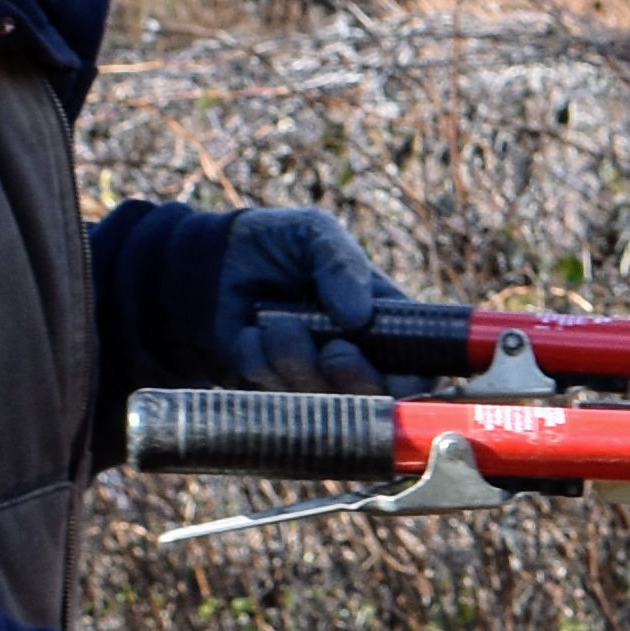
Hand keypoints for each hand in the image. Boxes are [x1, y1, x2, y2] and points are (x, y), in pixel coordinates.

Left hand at [218, 209, 423, 390]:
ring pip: (319, 395)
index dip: (411, 382)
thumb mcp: (313, 234)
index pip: (417, 370)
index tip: (393, 374)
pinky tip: (249, 333)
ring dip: (294, 357)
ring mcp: (313, 376)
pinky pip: (273, 390)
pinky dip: (258, 360)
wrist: (212, 262)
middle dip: (352, 377)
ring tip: (273, 320)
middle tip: (333, 350)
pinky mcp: (273, 387)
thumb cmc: (275, 243)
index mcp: (381, 322)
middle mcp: (353, 355)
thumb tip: (359, 316)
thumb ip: (342, 264)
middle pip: (373, 396)